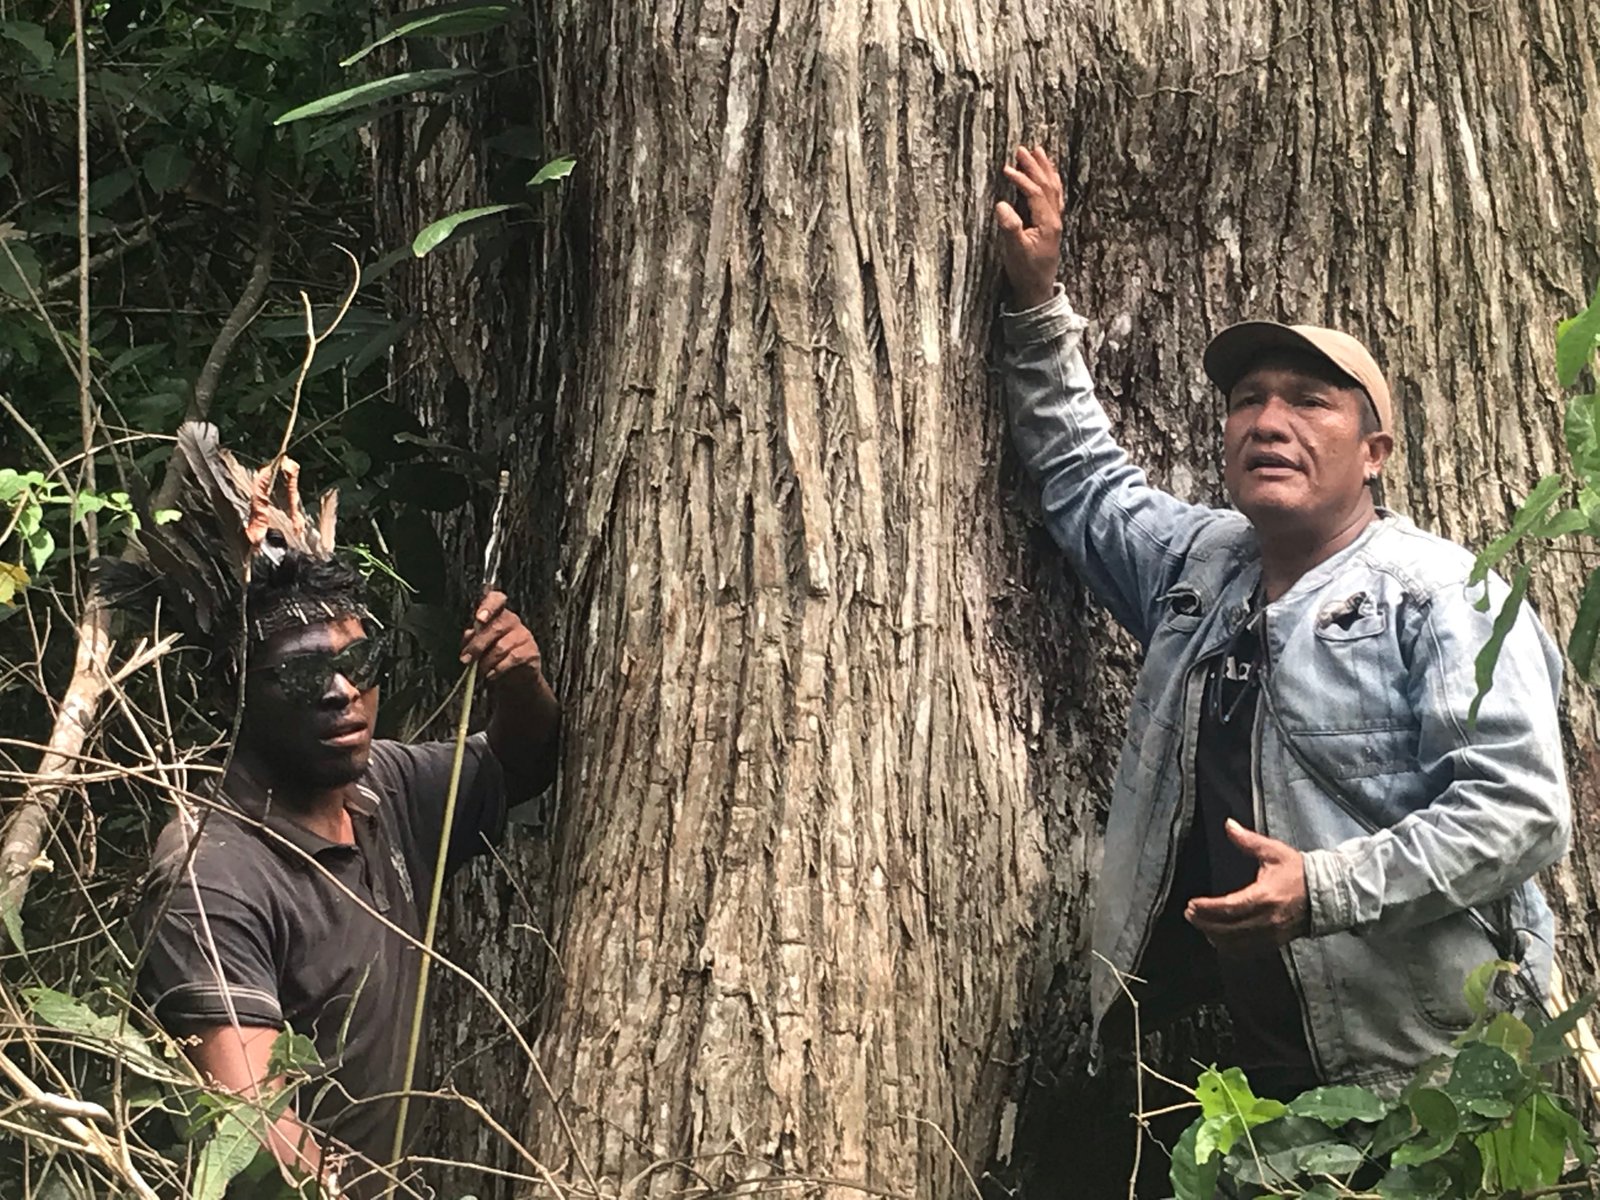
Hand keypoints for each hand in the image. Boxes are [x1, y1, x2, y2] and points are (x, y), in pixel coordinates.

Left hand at [459, 590, 542, 683]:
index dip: (488, 606)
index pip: (496, 599)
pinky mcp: (531, 652)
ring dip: (486, 661)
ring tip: (478, 671)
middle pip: (495, 627)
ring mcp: (524, 636)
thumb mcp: (480, 646)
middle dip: (477, 645)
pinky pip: (512, 659)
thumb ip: (472, 638)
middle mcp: (513, 621)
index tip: (479, 619)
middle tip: (466, 659)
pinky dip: (498, 669)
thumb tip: (468, 635)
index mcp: (498, 614)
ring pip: (502, 647)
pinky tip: (491, 675)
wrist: (516, 677)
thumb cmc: (494, 656)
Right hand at [995, 144, 1063, 309]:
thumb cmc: (1026, 272)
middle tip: (1023, 149)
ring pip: (1053, 189)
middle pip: (1047, 185)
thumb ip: (1010, 227)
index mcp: (1048, 223)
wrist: (1037, 290)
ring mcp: (1054, 222)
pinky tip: (1046, 177)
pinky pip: (1053, 197)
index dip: (1022, 179)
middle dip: (1035, 166)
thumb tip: (1002, 205)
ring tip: (1038, 153)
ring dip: (1045, 170)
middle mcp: (1054, 219)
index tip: (1007, 169)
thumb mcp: (1015, 251)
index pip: (1036, 193)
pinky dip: (1049, 182)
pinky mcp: (1051, 226)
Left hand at [1185, 819, 1309, 956]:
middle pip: (1228, 929)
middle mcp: (1267, 919)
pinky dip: (1229, 947)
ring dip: (1214, 936)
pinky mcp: (1276, 942)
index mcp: (1265, 896)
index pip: (1229, 907)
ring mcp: (1272, 934)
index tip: (1191, 904)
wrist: (1328, 893)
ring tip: (1200, 924)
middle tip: (1189, 914)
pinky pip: (1247, 950)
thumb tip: (1228, 825)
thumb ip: (1248, 840)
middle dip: (1204, 922)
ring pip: (1236, 943)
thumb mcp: (1273, 852)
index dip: (1207, 908)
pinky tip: (1218, 938)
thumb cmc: (1299, 872)